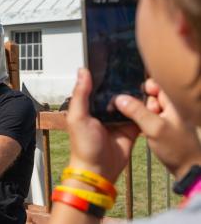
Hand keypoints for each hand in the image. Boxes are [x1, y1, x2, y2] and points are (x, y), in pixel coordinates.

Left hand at [67, 68, 139, 182]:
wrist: (99, 170)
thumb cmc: (83, 144)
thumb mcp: (77, 117)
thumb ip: (80, 94)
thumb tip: (82, 70)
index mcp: (90, 105)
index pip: (98, 86)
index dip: (105, 75)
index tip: (116, 59)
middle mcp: (105, 110)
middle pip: (117, 92)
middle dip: (124, 84)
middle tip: (136, 70)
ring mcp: (119, 118)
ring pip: (130, 101)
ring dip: (136, 95)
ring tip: (146, 82)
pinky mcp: (132, 128)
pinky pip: (140, 115)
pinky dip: (145, 109)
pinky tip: (152, 99)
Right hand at [116, 79, 200, 179]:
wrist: (188, 169)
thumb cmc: (175, 147)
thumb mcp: (154, 128)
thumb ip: (137, 111)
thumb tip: (118, 97)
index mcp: (175, 101)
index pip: (159, 82)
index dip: (146, 87)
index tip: (139, 96)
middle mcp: (172, 105)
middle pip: (151, 93)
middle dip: (142, 101)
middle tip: (144, 114)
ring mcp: (168, 115)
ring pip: (148, 105)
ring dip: (141, 112)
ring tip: (143, 124)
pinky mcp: (162, 124)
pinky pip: (148, 115)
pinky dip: (142, 119)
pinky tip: (140, 127)